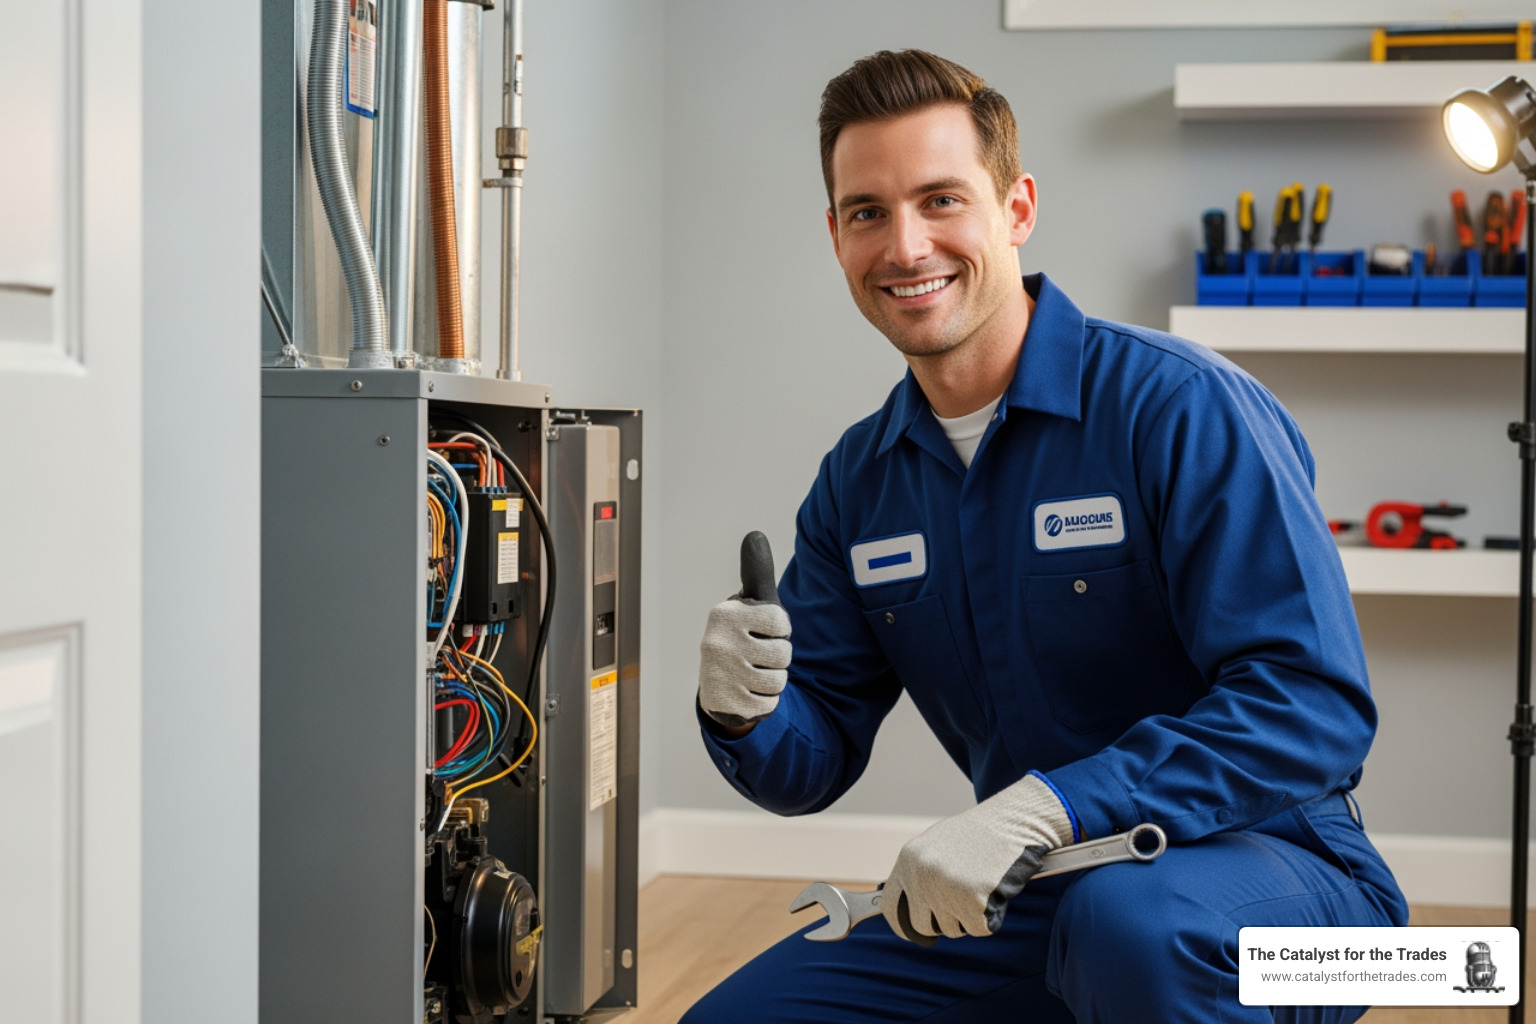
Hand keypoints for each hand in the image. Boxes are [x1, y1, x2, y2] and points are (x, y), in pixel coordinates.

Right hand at [698, 532, 790, 728]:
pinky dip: (766, 700)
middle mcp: (717, 642)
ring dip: (774, 679)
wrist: (717, 683)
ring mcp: (720, 674)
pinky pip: (769, 703)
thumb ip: (756, 571)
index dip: (781, 630)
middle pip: (782, 654)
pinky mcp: (725, 702)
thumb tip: (754, 535)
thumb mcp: (749, 603)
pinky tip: (750, 691)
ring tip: (756, 672)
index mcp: (726, 614)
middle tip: (759, 655)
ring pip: (778, 681)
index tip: (766, 630)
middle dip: (779, 658)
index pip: (781, 623)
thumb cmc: (742, 634)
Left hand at [882, 772, 1073, 940]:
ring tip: (982, 884)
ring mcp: (945, 889)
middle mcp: (921, 875)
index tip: (914, 932)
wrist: (1015, 822)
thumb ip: (920, 874)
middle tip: (962, 902)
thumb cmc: (980, 835)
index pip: (891, 908)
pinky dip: (991, 917)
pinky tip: (995, 890)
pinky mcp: (972, 901)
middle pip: (922, 925)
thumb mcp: (938, 846)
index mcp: (909, 859)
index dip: (904, 926)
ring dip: (970, 915)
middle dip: (942, 921)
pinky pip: (979, 929)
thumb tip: (908, 908)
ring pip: (952, 929)